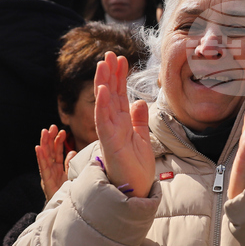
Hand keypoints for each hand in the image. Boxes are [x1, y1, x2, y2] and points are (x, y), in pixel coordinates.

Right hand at [35, 124, 76, 201]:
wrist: (64, 210)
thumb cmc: (67, 193)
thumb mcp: (71, 176)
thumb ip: (70, 164)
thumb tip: (72, 152)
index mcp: (58, 169)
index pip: (57, 152)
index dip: (58, 142)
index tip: (62, 131)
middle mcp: (52, 170)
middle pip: (50, 152)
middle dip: (50, 139)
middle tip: (52, 127)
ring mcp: (48, 175)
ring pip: (45, 157)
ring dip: (44, 144)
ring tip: (44, 133)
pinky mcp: (47, 181)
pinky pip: (43, 168)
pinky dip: (40, 158)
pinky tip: (38, 148)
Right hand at [94, 51, 153, 197]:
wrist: (136, 191)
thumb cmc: (136, 169)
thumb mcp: (142, 139)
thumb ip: (139, 120)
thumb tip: (140, 101)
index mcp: (121, 124)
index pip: (118, 95)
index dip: (119, 77)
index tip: (121, 59)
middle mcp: (113, 126)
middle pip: (110, 95)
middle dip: (109, 74)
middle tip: (110, 54)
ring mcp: (110, 134)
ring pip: (104, 104)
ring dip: (103, 84)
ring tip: (103, 64)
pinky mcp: (110, 144)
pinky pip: (104, 122)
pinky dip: (102, 106)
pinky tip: (103, 90)